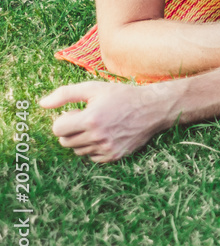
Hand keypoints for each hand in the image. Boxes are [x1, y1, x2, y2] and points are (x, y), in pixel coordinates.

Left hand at [40, 81, 176, 162]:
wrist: (152, 109)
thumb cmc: (122, 96)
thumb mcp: (93, 88)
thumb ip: (65, 94)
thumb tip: (42, 104)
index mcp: (91, 119)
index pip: (57, 129)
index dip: (64, 119)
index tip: (77, 112)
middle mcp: (98, 137)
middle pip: (65, 141)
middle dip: (71, 130)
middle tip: (88, 118)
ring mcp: (107, 148)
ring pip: (78, 150)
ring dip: (82, 139)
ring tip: (98, 126)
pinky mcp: (114, 156)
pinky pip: (92, 157)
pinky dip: (94, 148)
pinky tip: (106, 135)